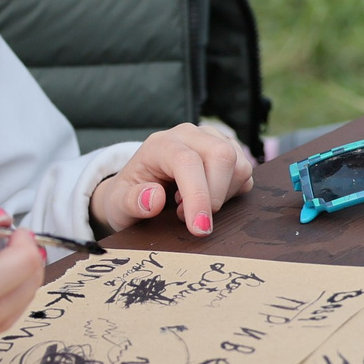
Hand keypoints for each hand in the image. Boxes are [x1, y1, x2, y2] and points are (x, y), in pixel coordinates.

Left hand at [90, 124, 255, 237]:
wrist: (137, 189)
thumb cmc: (128, 196)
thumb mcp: (118, 205)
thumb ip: (130, 202)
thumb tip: (154, 198)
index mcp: (160, 144)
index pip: (187, 161)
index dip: (198, 196)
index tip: (199, 228)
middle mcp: (189, 135)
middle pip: (222, 156)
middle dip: (214, 196)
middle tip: (190, 217)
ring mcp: (211, 140)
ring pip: (239, 165)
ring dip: (223, 196)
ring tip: (193, 204)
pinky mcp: (228, 151)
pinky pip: (245, 174)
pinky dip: (232, 193)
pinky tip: (207, 197)